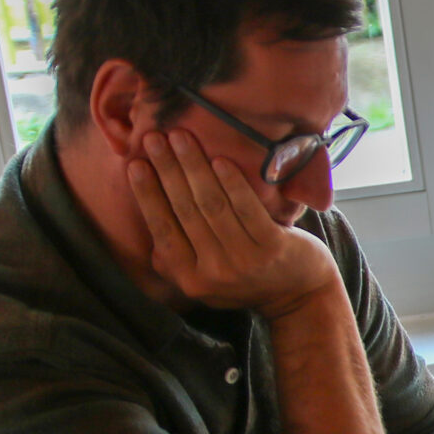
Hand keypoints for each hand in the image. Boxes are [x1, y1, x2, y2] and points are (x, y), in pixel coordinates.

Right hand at [128, 130, 340, 317]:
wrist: (299, 296)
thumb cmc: (245, 278)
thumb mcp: (201, 278)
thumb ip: (173, 256)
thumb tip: (147, 215)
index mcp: (188, 278)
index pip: (162, 228)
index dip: (147, 193)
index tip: (134, 162)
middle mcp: (213, 273)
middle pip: (185, 209)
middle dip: (166, 169)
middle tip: (154, 137)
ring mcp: (244, 260)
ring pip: (212, 204)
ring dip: (193, 166)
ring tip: (180, 136)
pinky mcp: (272, 248)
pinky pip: (246, 207)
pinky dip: (232, 182)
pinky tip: (220, 159)